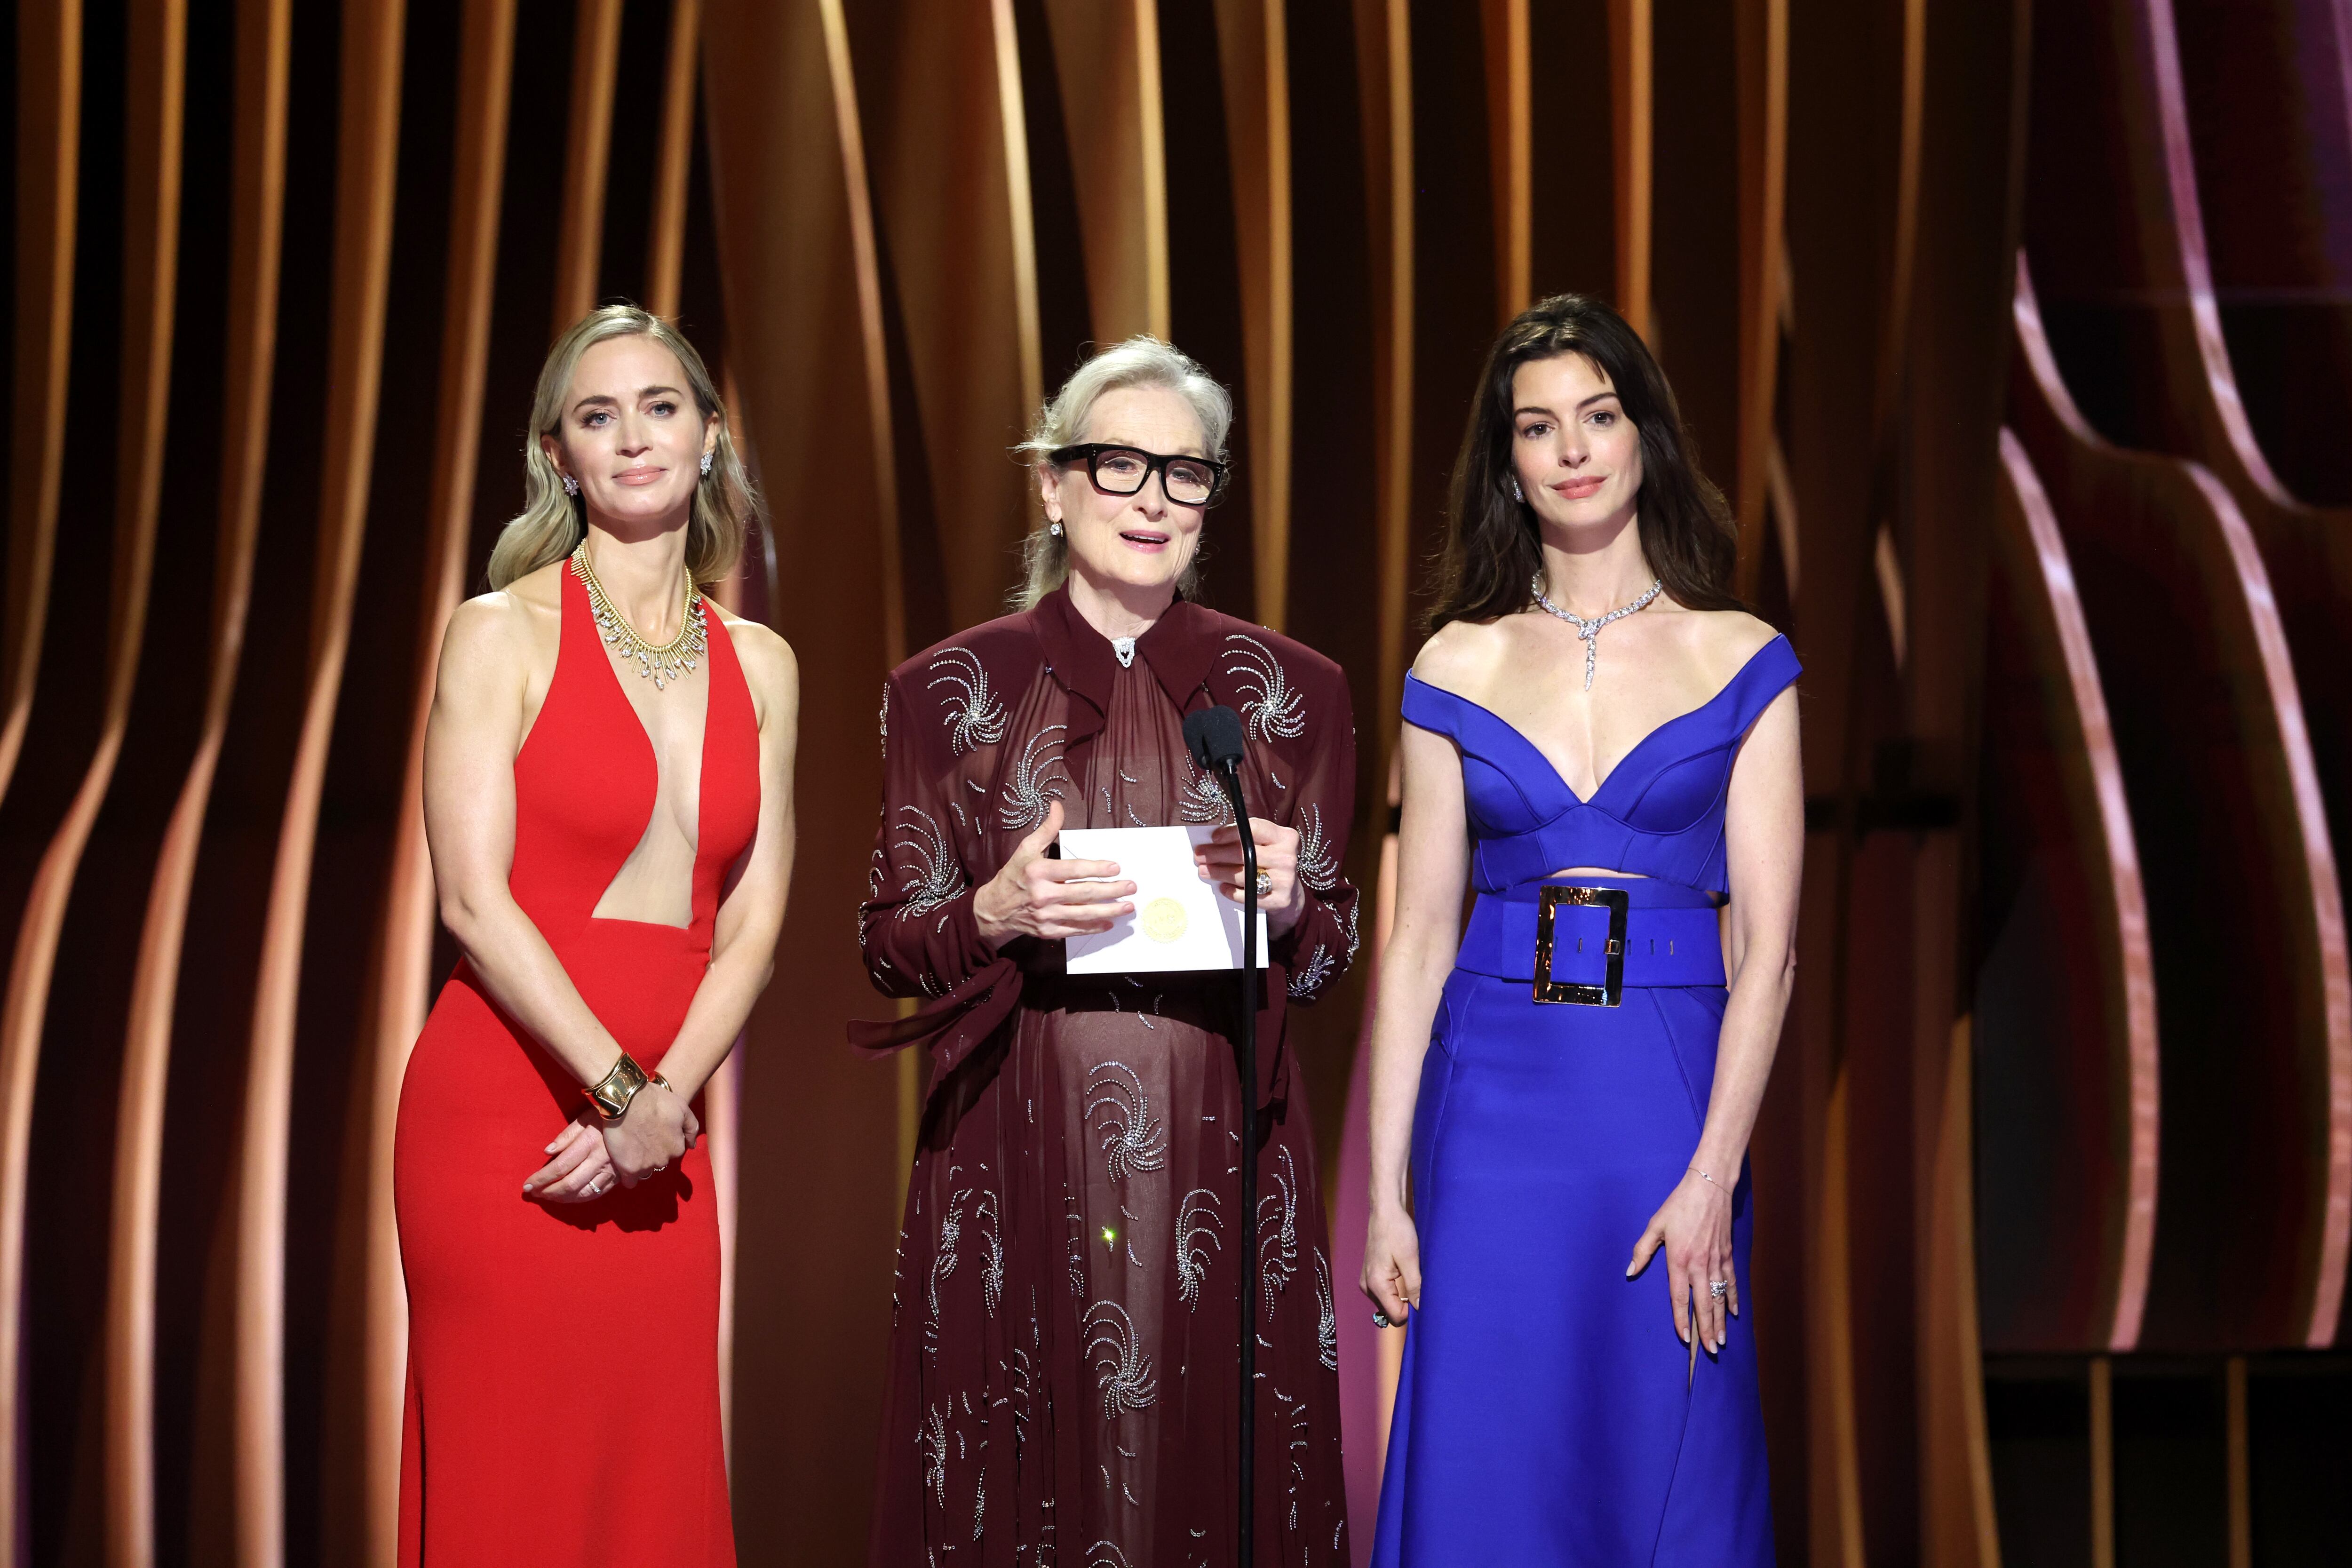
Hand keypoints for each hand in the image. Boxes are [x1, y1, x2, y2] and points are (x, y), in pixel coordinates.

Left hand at [522, 1116, 616, 1203]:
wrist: (636, 1115)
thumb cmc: (605, 1114)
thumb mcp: (583, 1119)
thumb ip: (565, 1136)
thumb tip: (548, 1152)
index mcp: (588, 1143)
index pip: (559, 1167)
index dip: (541, 1179)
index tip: (527, 1185)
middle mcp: (600, 1160)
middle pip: (570, 1184)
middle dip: (549, 1192)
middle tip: (535, 1193)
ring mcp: (611, 1170)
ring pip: (584, 1193)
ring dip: (563, 1198)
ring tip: (549, 1196)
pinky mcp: (619, 1176)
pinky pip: (598, 1193)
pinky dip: (581, 1198)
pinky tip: (570, 1196)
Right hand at [601, 1075, 697, 1183]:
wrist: (626, 1100)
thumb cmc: (655, 1101)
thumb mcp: (682, 1108)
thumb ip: (691, 1128)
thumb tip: (691, 1145)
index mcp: (677, 1147)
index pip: (672, 1151)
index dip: (662, 1142)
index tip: (653, 1132)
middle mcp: (663, 1160)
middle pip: (657, 1161)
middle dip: (651, 1152)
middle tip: (640, 1137)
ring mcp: (646, 1166)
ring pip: (644, 1170)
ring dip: (638, 1162)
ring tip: (629, 1146)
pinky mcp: (628, 1169)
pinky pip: (629, 1181)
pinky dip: (627, 1175)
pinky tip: (623, 1163)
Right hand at [974, 798, 1135, 947]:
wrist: (994, 908)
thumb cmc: (1014, 875)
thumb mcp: (1026, 848)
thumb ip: (1047, 829)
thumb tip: (1058, 806)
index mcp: (1038, 872)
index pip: (1073, 870)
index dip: (1097, 869)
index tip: (1116, 868)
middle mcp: (1042, 894)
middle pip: (1084, 893)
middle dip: (1111, 890)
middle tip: (1131, 886)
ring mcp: (1046, 915)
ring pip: (1084, 914)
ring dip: (1109, 910)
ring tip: (1128, 906)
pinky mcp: (1048, 931)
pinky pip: (1075, 930)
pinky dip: (1093, 927)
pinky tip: (1108, 922)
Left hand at [1195, 816, 1304, 936]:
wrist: (1289, 889)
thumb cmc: (1270, 860)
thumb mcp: (1264, 843)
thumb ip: (1244, 838)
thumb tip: (1212, 841)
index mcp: (1285, 837)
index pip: (1255, 829)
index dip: (1231, 832)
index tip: (1213, 838)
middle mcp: (1287, 857)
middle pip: (1246, 853)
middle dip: (1218, 854)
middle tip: (1199, 856)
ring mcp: (1285, 879)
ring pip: (1245, 875)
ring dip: (1220, 872)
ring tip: (1204, 871)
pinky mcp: (1280, 899)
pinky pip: (1249, 895)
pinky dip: (1232, 891)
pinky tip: (1222, 887)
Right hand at [1360, 1203, 1422, 1323]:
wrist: (1385, 1211)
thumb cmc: (1397, 1231)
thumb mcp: (1410, 1260)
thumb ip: (1414, 1288)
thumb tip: (1420, 1310)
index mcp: (1376, 1284)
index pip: (1395, 1316)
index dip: (1412, 1311)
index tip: (1423, 1296)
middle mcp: (1367, 1286)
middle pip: (1390, 1312)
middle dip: (1406, 1304)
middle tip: (1419, 1285)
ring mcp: (1368, 1281)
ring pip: (1388, 1303)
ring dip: (1402, 1296)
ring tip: (1411, 1275)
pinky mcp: (1371, 1275)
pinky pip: (1385, 1292)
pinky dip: (1397, 1289)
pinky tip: (1404, 1273)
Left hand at [1626, 1167, 1737, 1351]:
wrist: (1709, 1187)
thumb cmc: (1679, 1205)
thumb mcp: (1655, 1225)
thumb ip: (1642, 1250)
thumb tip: (1630, 1271)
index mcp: (1679, 1260)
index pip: (1680, 1298)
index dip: (1681, 1320)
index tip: (1685, 1339)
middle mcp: (1700, 1265)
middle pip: (1704, 1304)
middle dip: (1706, 1330)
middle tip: (1710, 1351)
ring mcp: (1717, 1261)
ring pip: (1719, 1298)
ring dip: (1721, 1321)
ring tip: (1722, 1341)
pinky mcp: (1727, 1255)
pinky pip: (1731, 1283)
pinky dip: (1732, 1299)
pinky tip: (1734, 1314)